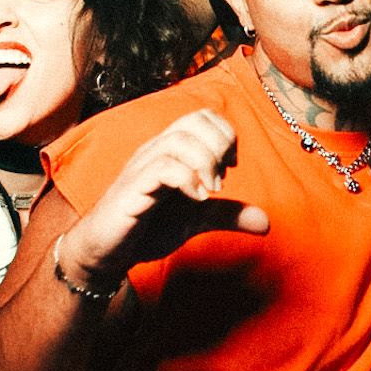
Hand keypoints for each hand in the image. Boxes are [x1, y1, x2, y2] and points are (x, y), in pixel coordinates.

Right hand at [63, 110, 268, 282]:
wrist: (105, 253)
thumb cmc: (146, 229)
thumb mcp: (195, 220)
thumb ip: (227, 216)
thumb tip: (265, 222)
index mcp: (170, 151)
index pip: (201, 117)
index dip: (225, 135)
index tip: (230, 167)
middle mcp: (155, 152)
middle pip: (193, 121)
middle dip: (219, 145)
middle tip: (222, 178)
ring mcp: (141, 169)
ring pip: (177, 140)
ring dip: (205, 162)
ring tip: (211, 190)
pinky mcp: (130, 191)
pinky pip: (160, 168)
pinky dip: (186, 180)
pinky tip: (197, 199)